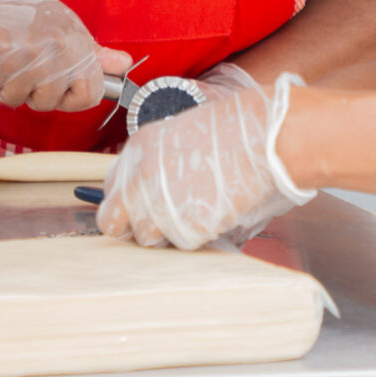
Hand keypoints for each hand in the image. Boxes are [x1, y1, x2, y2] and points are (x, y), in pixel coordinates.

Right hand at [0, 0, 131, 111]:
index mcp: (78, 45)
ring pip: (14, 97)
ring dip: (6, 83)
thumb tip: (124, 64)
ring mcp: (25, 51)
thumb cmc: (32, 13)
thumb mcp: (71, 29)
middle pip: (46, 102)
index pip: (88, 96)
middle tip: (25, 65)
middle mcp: (56, 49)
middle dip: (32, 91)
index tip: (57, 86)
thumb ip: (96, 54)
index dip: (69, 97)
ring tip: (8, 57)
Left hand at [99, 65, 314, 248]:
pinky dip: (201, 235)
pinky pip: (184, 244)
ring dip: (170, 232)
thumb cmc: (236, 132)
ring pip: (148, 239)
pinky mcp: (184, 228)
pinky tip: (218, 209)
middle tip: (162, 223)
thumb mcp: (183, 137)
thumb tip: (151, 199)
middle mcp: (139, 178)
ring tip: (201, 208)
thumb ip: (159, 166)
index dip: (129, 202)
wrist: (265, 136)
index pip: (110, 189)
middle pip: (113, 222)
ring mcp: (158, 205)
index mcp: (138, 149)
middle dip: (134, 228)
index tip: (143, 207)